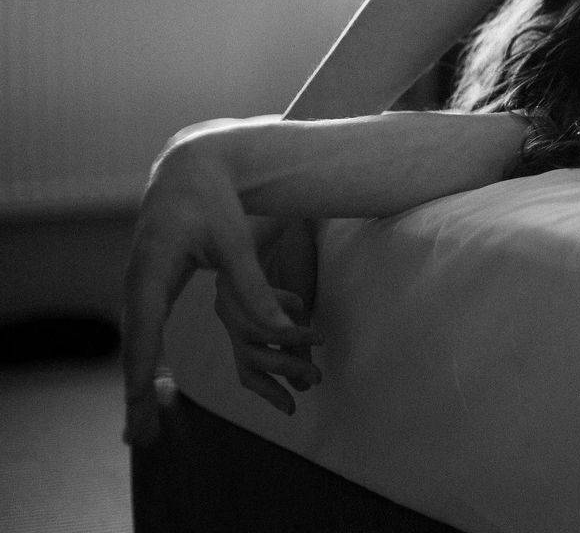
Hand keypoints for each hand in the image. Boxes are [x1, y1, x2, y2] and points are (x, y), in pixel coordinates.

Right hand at [122, 139, 321, 445]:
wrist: (190, 166)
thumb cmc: (213, 200)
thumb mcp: (234, 240)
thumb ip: (253, 287)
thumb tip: (281, 333)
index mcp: (153, 268)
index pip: (145, 329)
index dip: (143, 369)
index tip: (141, 403)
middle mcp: (138, 281)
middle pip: (134, 347)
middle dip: (135, 394)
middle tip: (137, 439)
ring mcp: (140, 284)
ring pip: (137, 343)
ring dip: (138, 385)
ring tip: (138, 430)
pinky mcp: (149, 285)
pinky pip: (144, 332)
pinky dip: (145, 362)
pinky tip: (147, 390)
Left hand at [212, 216, 320, 415]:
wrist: (283, 202)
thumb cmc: (293, 248)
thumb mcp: (299, 303)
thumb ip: (294, 343)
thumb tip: (303, 387)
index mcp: (239, 318)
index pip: (247, 367)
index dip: (266, 390)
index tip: (291, 410)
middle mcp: (226, 308)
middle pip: (247, 357)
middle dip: (280, 375)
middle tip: (315, 380)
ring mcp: (227, 289)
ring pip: (250, 337)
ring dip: (286, 349)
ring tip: (318, 346)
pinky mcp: (236, 269)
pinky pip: (257, 308)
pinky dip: (283, 316)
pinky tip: (306, 313)